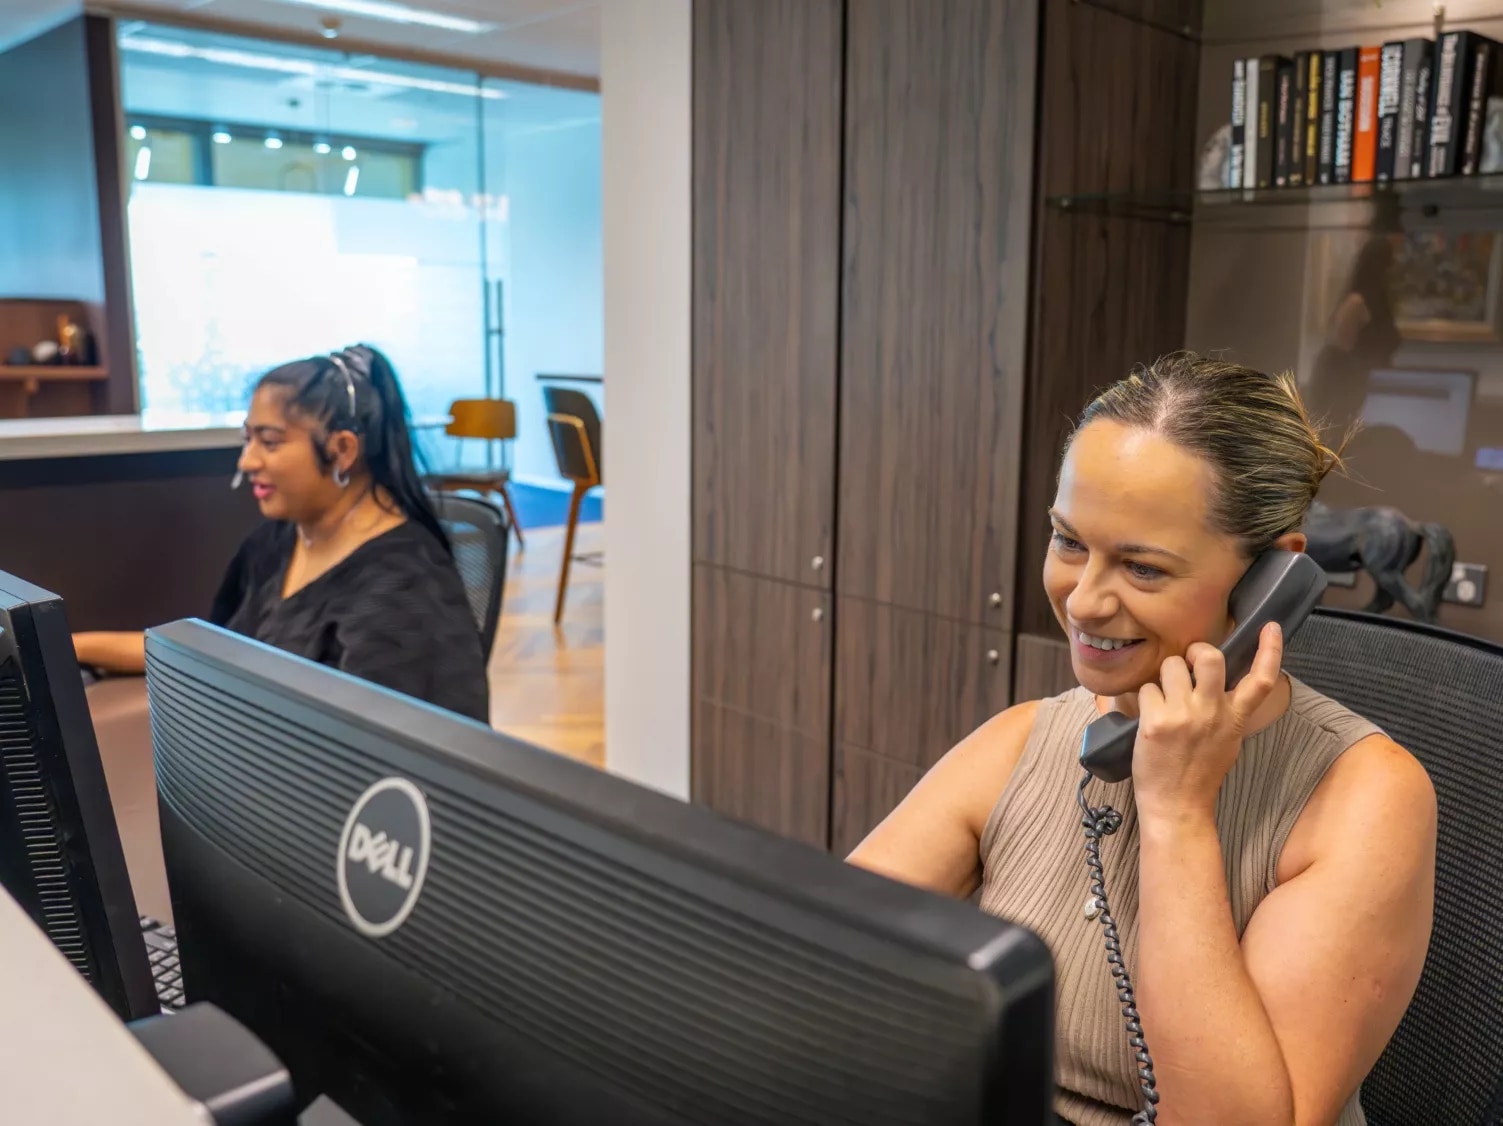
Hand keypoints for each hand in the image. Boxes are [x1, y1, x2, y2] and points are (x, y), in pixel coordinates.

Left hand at [1131, 622, 1284, 821]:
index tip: (1270, 626)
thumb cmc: (1199, 774)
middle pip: (1211, 656)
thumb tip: (1218, 685)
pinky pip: (1146, 689)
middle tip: (1188, 664)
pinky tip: (1147, 719)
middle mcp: (1213, 712)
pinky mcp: (1156, 721)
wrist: (1178, 805)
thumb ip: (1226, 711)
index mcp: (1234, 717)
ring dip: (1164, 677)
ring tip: (1163, 701)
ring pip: (1172, 666)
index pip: (1261, 679)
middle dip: (1196, 651)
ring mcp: (1184, 715)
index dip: (1269, 649)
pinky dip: (1144, 700)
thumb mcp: (1227, 741)